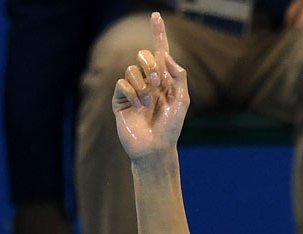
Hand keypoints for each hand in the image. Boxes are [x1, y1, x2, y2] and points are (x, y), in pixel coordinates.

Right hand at [112, 13, 188, 163]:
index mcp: (165, 80)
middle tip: (157, 81)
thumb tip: (165, 55)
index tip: (156, 15)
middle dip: (150, 64)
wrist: (155, 148)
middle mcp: (148, 82)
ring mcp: (133, 90)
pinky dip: (131, 92)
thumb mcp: (182, 101)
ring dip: (142, 85)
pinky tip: (136, 106)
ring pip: (131, 69)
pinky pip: (121, 83)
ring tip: (147, 103)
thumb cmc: (171, 128)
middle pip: (143, 55)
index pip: (160, 52)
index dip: (158, 34)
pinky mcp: (120, 99)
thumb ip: (178, 76)